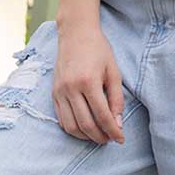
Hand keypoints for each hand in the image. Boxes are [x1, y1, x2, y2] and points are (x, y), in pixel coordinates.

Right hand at [52, 21, 124, 143]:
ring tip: (99, 136)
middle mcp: (71, 89)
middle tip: (110, 140)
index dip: (112, 130)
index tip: (120, 139)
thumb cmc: (98, 50)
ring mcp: (60, 92)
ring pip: (71, 126)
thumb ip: (116, 97)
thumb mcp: (113, 70)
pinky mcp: (53, 94)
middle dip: (99, 136)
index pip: (102, 115)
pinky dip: (73, 129)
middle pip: (85, 124)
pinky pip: (61, 119)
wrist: (75, 34)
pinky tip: (84, 129)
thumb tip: (118, 122)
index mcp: (88, 81)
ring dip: (85, 136)